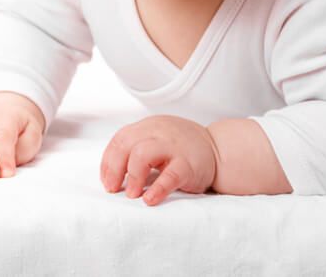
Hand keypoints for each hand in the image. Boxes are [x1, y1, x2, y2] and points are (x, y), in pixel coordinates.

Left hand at [99, 115, 217, 205]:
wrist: (219, 150)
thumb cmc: (183, 149)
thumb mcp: (158, 140)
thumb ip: (137, 149)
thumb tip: (112, 174)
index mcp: (149, 127)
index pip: (120, 139)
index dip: (108, 162)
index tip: (106, 181)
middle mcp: (159, 132)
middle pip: (126, 144)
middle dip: (114, 169)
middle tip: (113, 188)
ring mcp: (173, 146)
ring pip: (143, 153)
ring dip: (132, 176)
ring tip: (132, 193)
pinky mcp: (188, 164)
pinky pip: (169, 175)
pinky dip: (157, 188)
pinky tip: (150, 199)